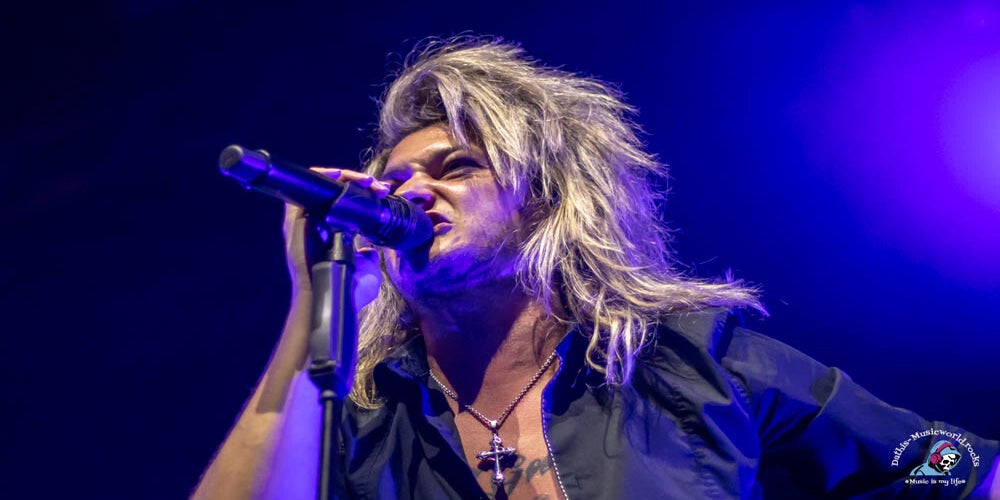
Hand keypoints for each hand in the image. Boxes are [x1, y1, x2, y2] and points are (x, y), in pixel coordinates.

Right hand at [282, 167, 390, 308]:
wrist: (334, 299)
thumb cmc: (349, 291)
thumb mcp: (367, 270)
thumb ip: (368, 258)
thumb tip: (370, 251)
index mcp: (332, 232)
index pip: (345, 202)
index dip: (363, 193)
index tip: (383, 194)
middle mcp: (317, 225)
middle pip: (333, 190)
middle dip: (357, 182)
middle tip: (378, 186)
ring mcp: (306, 223)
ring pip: (320, 186)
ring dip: (343, 177)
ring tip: (366, 181)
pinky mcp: (296, 222)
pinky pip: (304, 192)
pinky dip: (321, 179)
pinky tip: (340, 177)